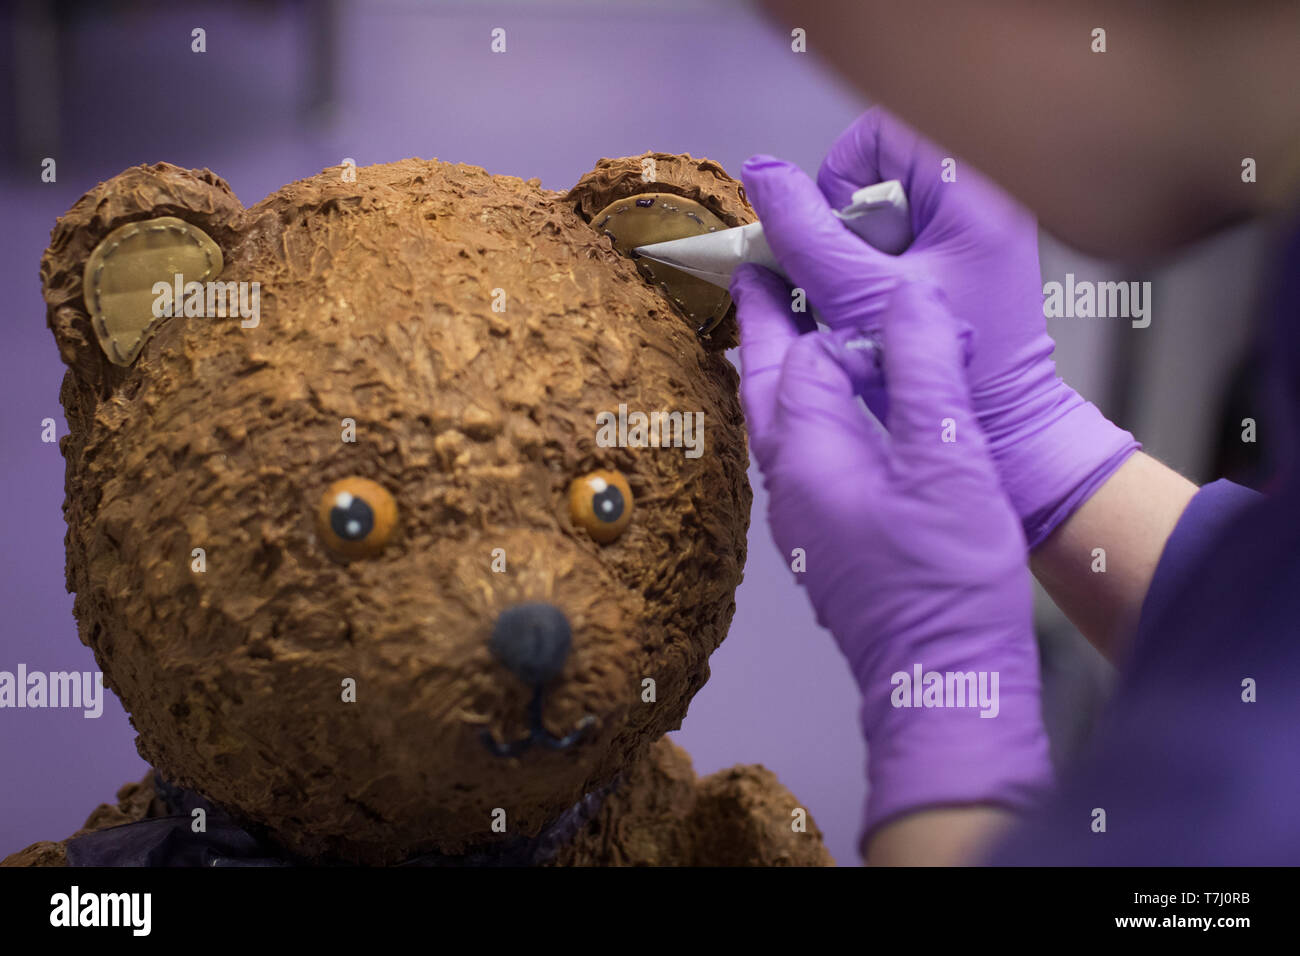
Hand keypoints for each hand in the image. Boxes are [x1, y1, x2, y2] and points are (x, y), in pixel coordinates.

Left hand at [732, 263, 1050, 843]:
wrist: (944, 678)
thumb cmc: (948, 579)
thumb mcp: (948, 457)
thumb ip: (923, 370)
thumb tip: (908, 301)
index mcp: (809, 454)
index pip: (809, 358)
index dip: (846, 322)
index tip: (873, 296)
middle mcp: (789, 484)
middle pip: (764, 386)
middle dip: (764, 326)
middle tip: (755, 272)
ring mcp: (801, 517)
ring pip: (774, 424)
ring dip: (780, 370)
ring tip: (789, 329)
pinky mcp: (822, 540)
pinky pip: (797, 456)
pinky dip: (804, 415)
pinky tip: (832, 414)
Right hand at [752, 108, 1138, 546]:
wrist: (1008, 425)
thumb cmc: (949, 369)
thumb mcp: (859, 297)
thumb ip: (805, 236)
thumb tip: (759, 176)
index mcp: (975, 188)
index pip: (879, 131)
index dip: (841, 178)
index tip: (841, 240)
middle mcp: (984, 194)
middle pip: (876, 171)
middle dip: (847, 225)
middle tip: (858, 278)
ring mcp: (977, 225)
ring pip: (881, 208)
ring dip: (859, 252)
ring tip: (877, 298)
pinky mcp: (967, 253)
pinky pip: (900, 235)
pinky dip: (878, 267)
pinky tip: (889, 306)